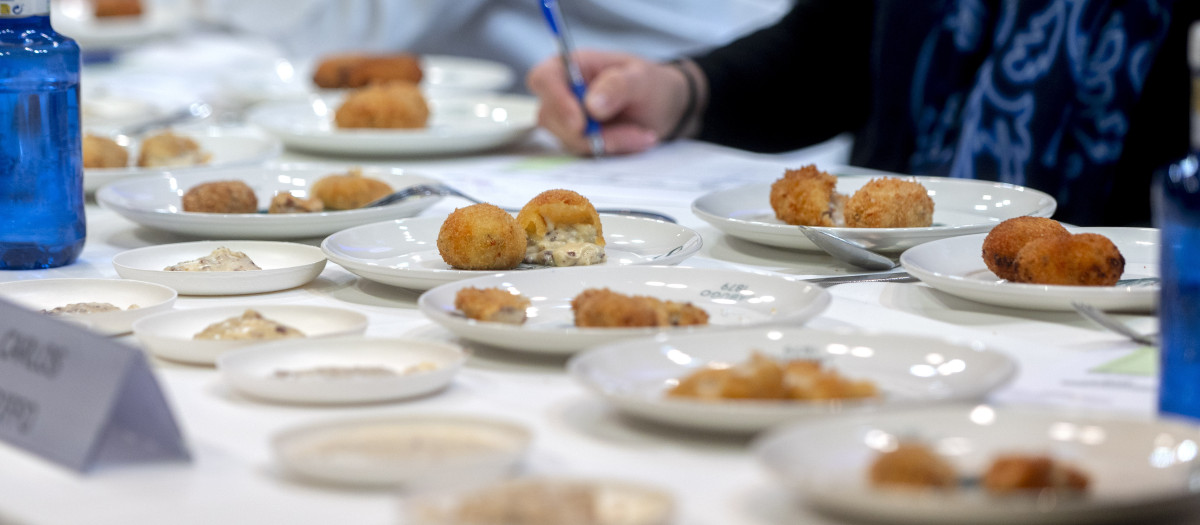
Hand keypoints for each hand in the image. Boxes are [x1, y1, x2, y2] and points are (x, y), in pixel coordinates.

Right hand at [526, 50, 695, 155]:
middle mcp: (564, 92)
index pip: (544, 79)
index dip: (556, 101)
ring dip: (609, 142)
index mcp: (572, 65)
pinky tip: (636, 139)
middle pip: (552, 117)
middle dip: (591, 131)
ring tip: (641, 134)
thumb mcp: (642, 79)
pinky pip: (586, 153)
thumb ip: (617, 86)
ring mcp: (568, 118)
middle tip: (633, 132)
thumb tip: (591, 105)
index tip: (579, 123)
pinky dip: (613, 150)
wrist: (663, 108)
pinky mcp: (577, 140)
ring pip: (570, 140)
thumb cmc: (650, 84)